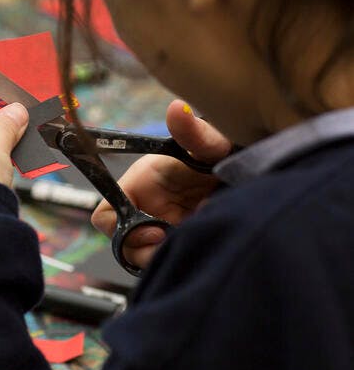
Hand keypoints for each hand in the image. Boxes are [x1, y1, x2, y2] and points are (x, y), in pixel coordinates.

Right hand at [91, 100, 231, 269]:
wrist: (262, 170)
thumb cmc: (228, 151)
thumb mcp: (214, 144)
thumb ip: (194, 132)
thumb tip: (177, 108)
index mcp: (141, 187)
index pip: (106, 215)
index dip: (123, 230)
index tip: (158, 232)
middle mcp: (148, 211)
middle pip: (126, 247)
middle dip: (149, 253)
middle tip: (182, 245)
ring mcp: (166, 230)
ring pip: (149, 259)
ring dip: (171, 256)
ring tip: (203, 242)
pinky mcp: (184, 244)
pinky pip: (172, 261)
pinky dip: (188, 260)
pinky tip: (211, 247)